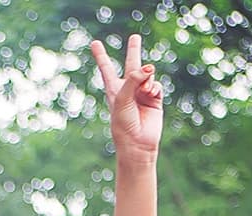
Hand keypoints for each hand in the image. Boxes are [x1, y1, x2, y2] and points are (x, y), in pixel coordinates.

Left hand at [91, 34, 163, 161]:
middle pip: (131, 64)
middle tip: (135, 36)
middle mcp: (128, 89)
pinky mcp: (155, 99)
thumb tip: (149, 67)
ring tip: (144, 90)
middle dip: (134, 50)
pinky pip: (157, 85)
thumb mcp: (122, 98)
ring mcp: (142, 93)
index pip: (107, 68)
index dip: (101, 55)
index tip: (94, 43)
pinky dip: (154, 87)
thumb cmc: (123, 123)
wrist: (137, 143)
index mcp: (114, 89)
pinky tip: (150, 93)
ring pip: (147, 74)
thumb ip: (133, 79)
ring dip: (146, 78)